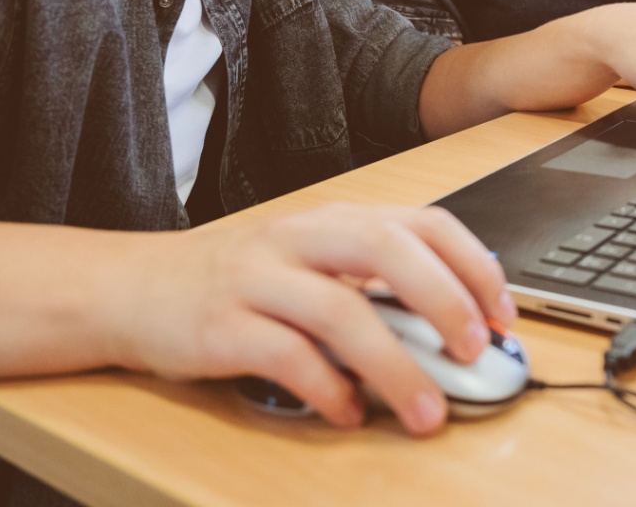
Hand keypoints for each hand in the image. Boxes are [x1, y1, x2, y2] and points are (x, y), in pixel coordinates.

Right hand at [112, 204, 513, 435]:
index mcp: (332, 220)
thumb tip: (453, 329)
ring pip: (340, 310)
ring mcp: (256, 279)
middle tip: (475, 352)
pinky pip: (285, 356)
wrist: (132, 289)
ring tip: (425, 410)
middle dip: (444, 301)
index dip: (472, 266)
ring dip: (395, 366)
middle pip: (387, 250)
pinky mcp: (220, 326)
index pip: (421, 223)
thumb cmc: (235, 283)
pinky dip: (327, 389)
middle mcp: (298, 239)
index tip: (503, 316)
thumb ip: (371, 286)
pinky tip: (347, 413)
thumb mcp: (309, 265)